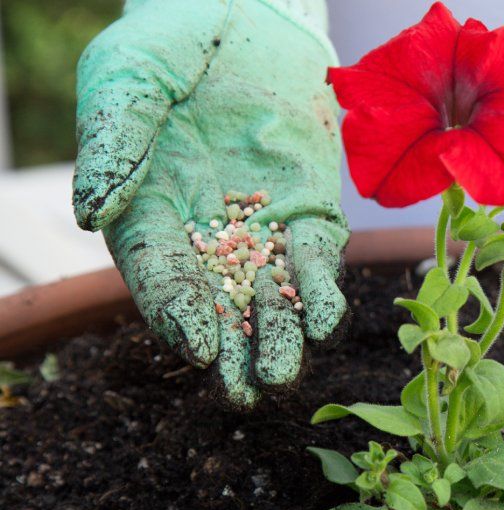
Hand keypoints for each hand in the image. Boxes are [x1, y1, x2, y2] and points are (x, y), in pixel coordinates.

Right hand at [73, 0, 347, 407]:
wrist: (247, 16)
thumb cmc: (173, 41)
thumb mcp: (128, 75)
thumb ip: (115, 140)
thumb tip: (93, 214)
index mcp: (149, 212)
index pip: (159, 274)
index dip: (175, 312)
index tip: (196, 347)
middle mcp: (205, 232)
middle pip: (216, 305)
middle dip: (230, 350)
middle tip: (243, 391)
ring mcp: (262, 225)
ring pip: (270, 297)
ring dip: (278, 336)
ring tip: (283, 372)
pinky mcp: (310, 210)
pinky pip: (316, 259)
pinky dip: (320, 289)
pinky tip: (324, 317)